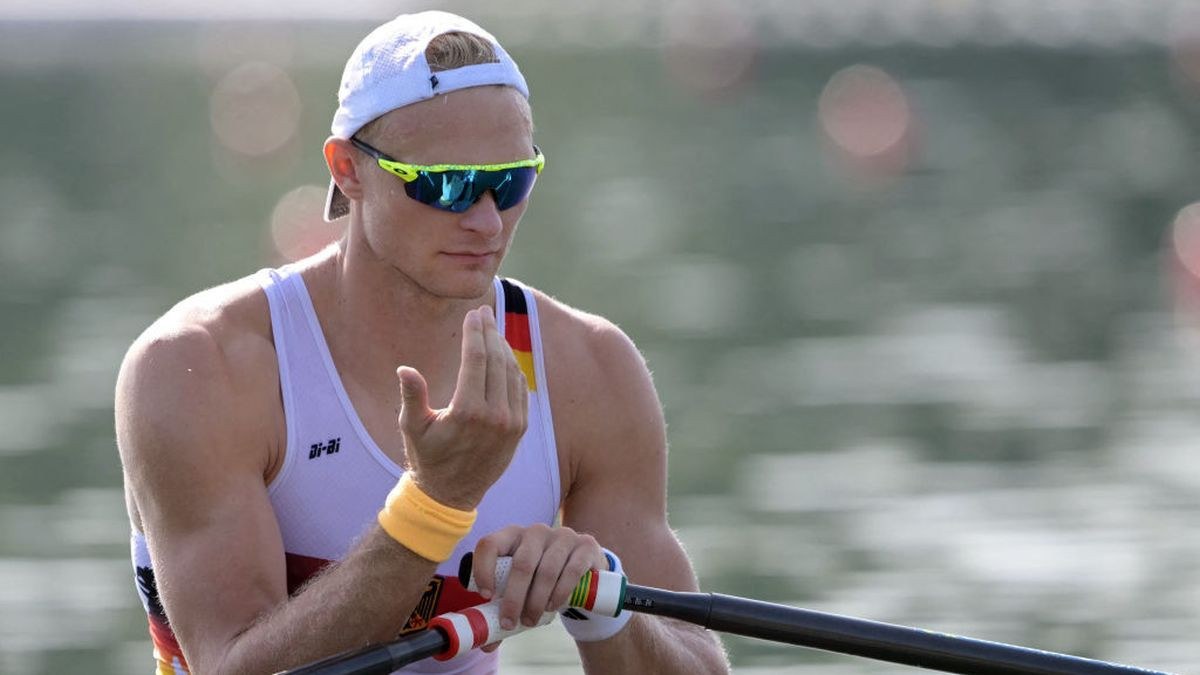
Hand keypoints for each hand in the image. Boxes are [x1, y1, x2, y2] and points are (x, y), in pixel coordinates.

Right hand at [396, 306, 527, 509]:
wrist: (451, 494)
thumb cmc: (427, 458)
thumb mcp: (412, 428)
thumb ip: (412, 396)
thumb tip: (405, 369)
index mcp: (468, 411)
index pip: (477, 359)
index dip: (476, 332)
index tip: (474, 313)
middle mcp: (495, 416)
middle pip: (496, 360)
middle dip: (490, 332)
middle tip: (484, 313)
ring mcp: (511, 422)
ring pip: (511, 372)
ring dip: (503, 347)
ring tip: (492, 330)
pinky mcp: (519, 428)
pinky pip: (520, 388)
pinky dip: (512, 368)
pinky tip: (503, 355)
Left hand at [472, 524, 606, 635]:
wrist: (583, 568)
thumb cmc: (541, 578)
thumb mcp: (521, 588)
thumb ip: (504, 610)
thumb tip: (487, 645)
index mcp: (513, 536)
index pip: (490, 544)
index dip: (484, 570)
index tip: (487, 596)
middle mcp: (537, 531)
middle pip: (522, 564)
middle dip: (513, 598)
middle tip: (509, 622)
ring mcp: (563, 536)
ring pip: (547, 570)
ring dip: (536, 601)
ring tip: (531, 620)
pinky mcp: (586, 545)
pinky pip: (571, 571)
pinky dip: (559, 593)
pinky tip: (552, 607)